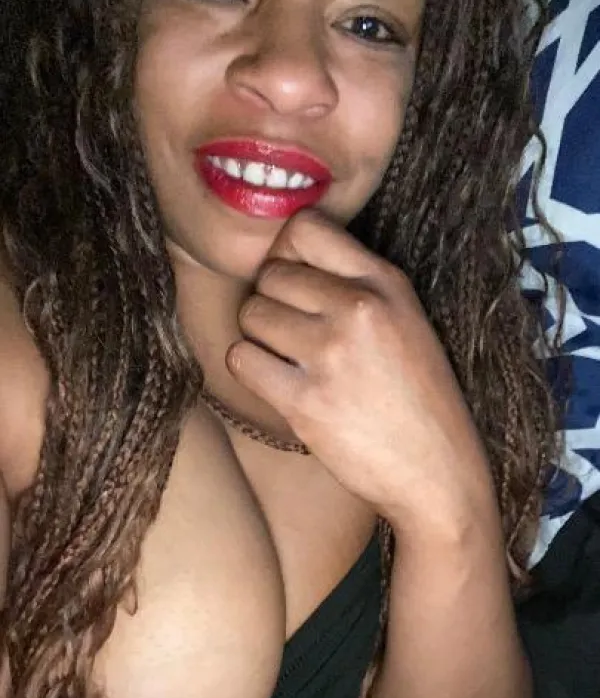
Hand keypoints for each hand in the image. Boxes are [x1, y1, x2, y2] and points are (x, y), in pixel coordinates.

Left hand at [227, 210, 495, 530]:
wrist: (437, 470)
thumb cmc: (420, 396)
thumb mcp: (407, 320)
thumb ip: (357, 283)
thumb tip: (288, 257)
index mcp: (385, 282)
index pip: (305, 227)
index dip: (285, 252)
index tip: (292, 280)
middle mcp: (358, 308)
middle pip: (270, 274)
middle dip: (272, 301)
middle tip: (294, 333)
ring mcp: (330, 354)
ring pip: (251, 314)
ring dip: (261, 337)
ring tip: (291, 360)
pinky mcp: (305, 401)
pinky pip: (241, 359)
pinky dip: (250, 368)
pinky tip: (277, 382)